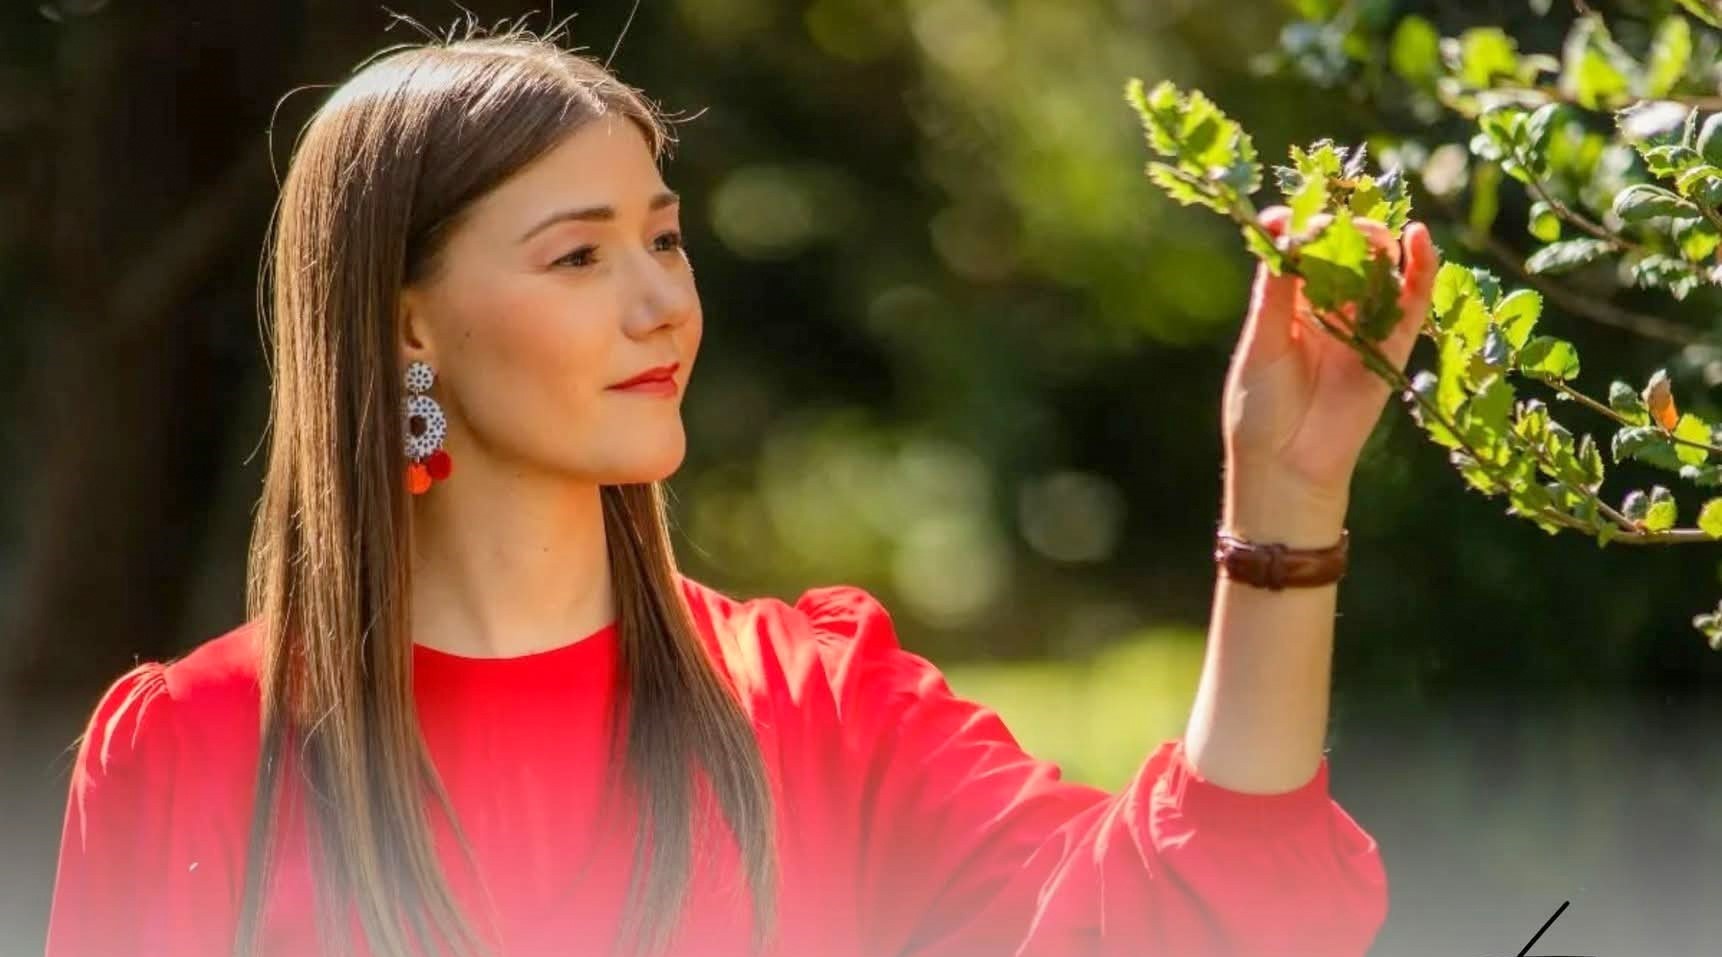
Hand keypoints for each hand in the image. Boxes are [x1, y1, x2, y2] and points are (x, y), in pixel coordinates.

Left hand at [1221, 206, 1438, 544]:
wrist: (1288, 467)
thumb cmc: (1260, 408)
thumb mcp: (1262, 343)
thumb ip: (1276, 290)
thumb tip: (1280, 227)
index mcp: (1288, 302)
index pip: (1301, 247)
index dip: (1300, 224)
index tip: (1291, 216)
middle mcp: (1328, 307)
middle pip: (1345, 250)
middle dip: (1343, 230)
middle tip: (1336, 227)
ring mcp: (1363, 324)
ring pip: (1380, 268)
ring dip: (1378, 243)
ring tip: (1370, 236)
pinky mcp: (1394, 346)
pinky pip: (1413, 302)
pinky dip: (1421, 269)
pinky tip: (1420, 239)